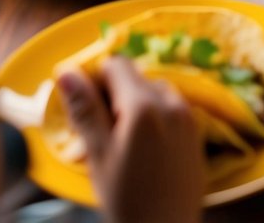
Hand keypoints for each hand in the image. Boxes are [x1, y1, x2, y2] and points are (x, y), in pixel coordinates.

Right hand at [57, 57, 202, 222]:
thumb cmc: (127, 199)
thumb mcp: (99, 155)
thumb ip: (85, 110)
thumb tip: (67, 72)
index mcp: (144, 105)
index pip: (116, 65)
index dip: (96, 80)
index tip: (86, 107)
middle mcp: (171, 101)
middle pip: (135, 77)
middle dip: (114, 96)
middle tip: (99, 134)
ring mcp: (188, 116)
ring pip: (153, 92)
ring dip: (134, 106)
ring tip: (120, 144)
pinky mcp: (196, 131)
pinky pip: (170, 109)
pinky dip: (153, 118)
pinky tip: (143, 150)